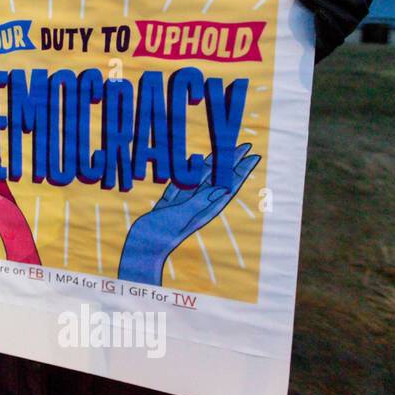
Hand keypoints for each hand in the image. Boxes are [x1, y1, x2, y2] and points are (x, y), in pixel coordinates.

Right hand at [117, 144, 258, 284]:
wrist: (141, 249)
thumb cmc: (160, 235)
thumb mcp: (182, 216)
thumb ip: (199, 202)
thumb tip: (223, 190)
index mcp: (203, 209)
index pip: (228, 185)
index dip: (241, 169)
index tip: (253, 154)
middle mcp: (197, 205)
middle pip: (218, 178)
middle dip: (230, 162)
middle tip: (244, 145)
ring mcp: (183, 204)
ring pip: (200, 179)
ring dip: (211, 164)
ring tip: (221, 150)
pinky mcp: (169, 204)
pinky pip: (182, 183)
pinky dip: (188, 172)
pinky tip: (190, 164)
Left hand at [295, 0, 374, 62]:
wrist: (290, 38)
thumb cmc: (306, 4)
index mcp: (357, 1)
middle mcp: (355, 18)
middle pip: (356, 3)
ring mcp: (344, 32)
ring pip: (345, 18)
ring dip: (321, 0)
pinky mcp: (330, 45)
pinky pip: (335, 35)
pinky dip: (326, 21)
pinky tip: (315, 12)